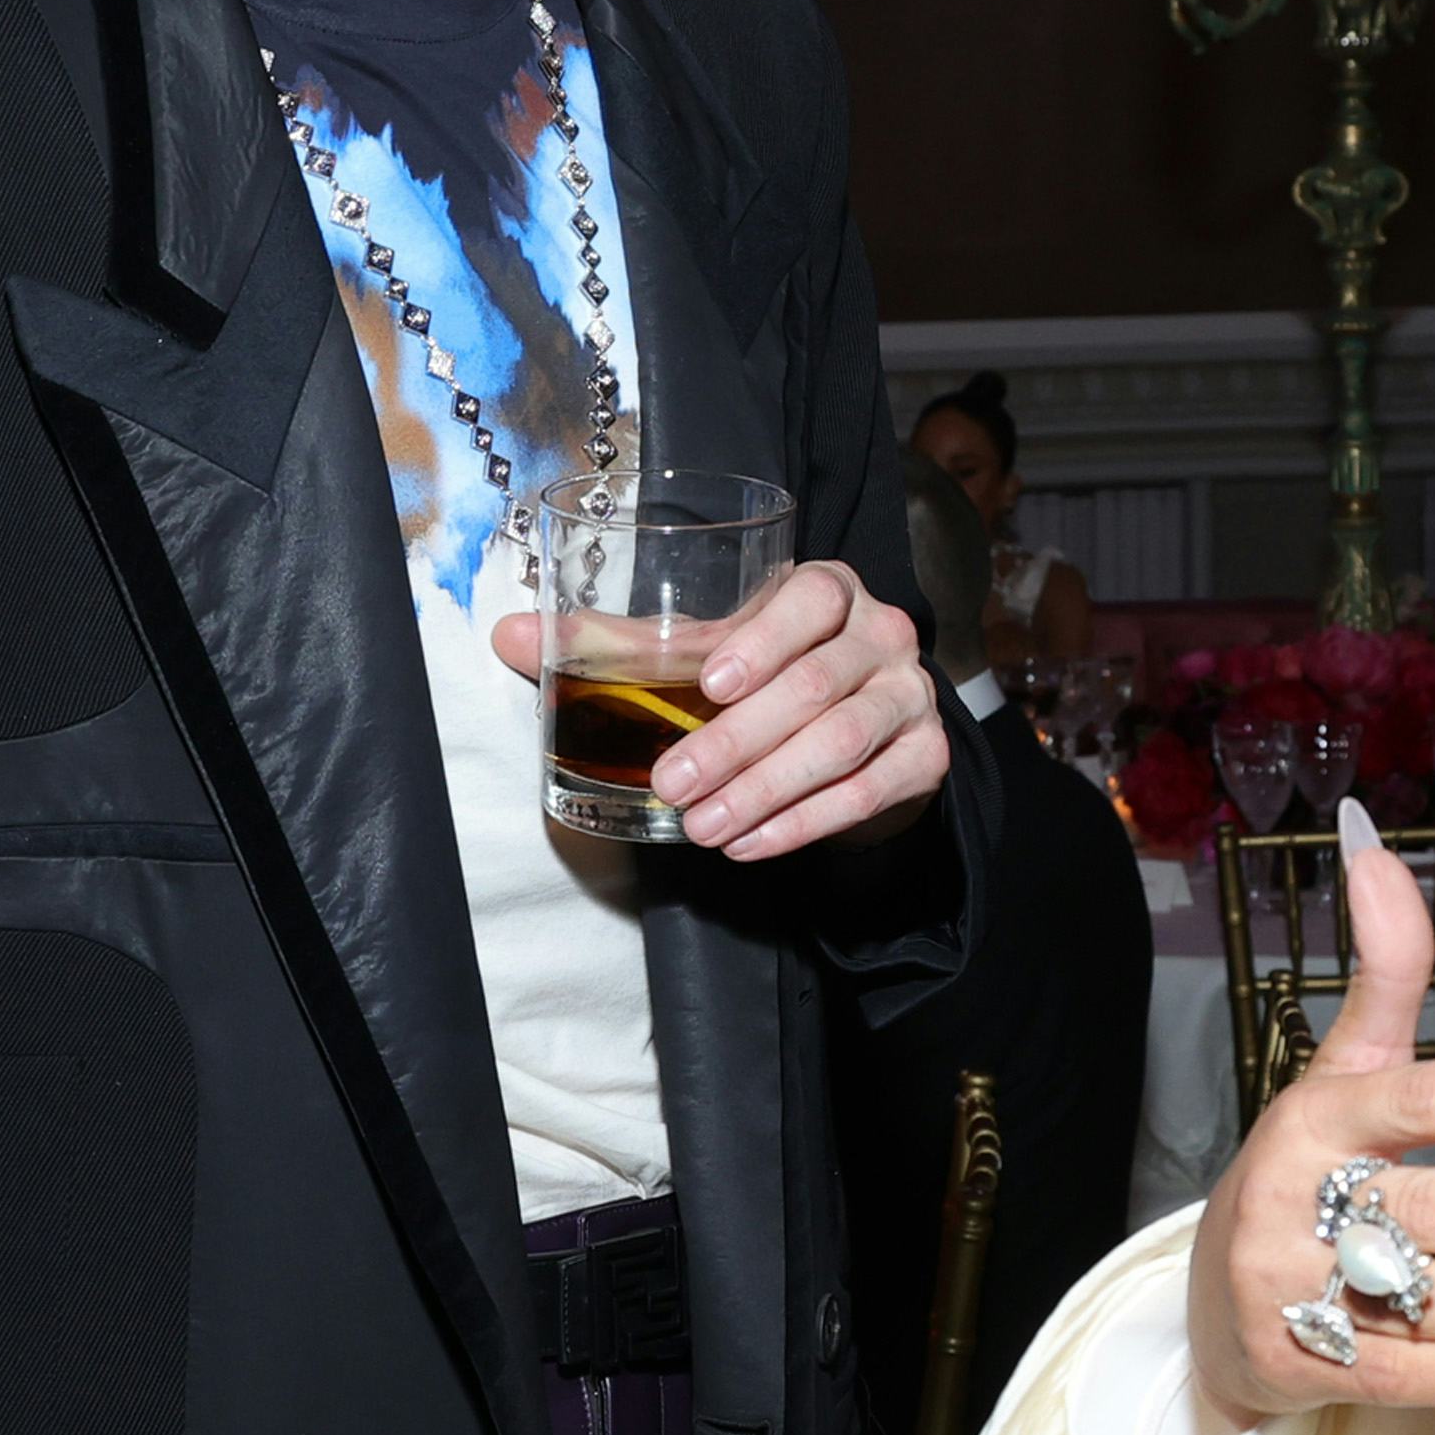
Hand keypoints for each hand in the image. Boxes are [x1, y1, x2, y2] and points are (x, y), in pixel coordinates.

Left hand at [491, 558, 949, 859]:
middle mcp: (881, 634)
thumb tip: (509, 635)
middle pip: (815, 686)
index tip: (710, 684)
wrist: (860, 730)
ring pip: (842, 743)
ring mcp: (910, 696)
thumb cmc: (766, 676)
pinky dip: (803, 824)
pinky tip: (750, 844)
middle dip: (738, 743)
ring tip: (702, 827)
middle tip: (674, 783)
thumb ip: (616, 646)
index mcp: (827, 590)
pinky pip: (868, 793)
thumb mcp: (704, 654)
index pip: (809, 599)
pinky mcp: (925, 757)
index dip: (763, 639)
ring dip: (766, 791)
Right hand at [1192, 801, 1434, 1428]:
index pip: (1422, 1098)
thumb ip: (1384, 971)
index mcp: (1315, 1117)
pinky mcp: (1295, 1365)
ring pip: (1426, 1305)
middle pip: (1434, 1212)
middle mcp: (1293, 1200)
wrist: (1206, 1311)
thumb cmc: (1302, 1176)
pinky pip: (1402, 1378)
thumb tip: (1370, 838)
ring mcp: (1288, 1289)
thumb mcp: (1340, 1071)